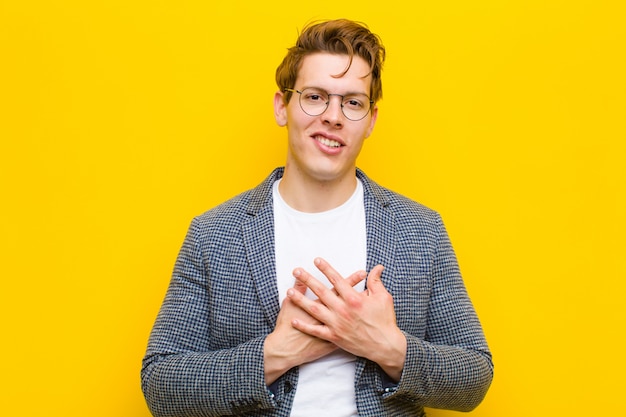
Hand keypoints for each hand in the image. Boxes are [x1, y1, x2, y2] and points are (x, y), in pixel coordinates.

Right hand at [263, 269, 366, 383]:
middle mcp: (332, 316)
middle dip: (361, 290)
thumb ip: (298, 289)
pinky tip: (364, 320)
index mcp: (322, 305)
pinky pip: (350, 331)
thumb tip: (301, 277)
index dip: (352, 279)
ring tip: (371, 296)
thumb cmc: (287, 327)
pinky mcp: (334, 341)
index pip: (340, 288)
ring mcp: (335, 329)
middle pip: (349, 299)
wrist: (287, 349)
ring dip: (363, 305)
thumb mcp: (289, 304)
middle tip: (372, 280)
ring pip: (353, 315)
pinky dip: (358, 326)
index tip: (363, 272)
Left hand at [287, 258, 406, 380]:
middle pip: (321, 291)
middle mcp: (342, 310)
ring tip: (289, 292)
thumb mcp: (383, 298)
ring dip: (301, 300)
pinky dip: (304, 326)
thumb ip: (376, 281)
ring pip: (314, 309)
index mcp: (354, 299)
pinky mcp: (334, 337)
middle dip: (307, 279)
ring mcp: (337, 324)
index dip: (326, 268)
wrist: (385, 346)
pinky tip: (294, 320)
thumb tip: (377, 267)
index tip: (316, 260)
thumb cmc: (385, 321)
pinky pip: (316, 331)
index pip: (336, 279)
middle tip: (296, 270)